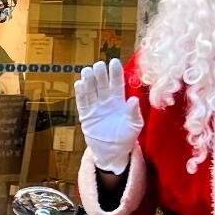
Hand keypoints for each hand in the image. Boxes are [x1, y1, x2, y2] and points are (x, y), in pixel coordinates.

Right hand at [74, 58, 142, 172]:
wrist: (113, 152)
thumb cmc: (126, 137)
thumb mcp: (135, 126)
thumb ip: (134, 113)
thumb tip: (133, 100)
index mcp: (119, 101)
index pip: (117, 84)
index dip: (115, 73)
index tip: (114, 61)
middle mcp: (106, 101)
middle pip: (102, 84)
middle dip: (100, 74)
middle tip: (98, 65)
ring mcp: (95, 108)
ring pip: (91, 91)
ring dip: (88, 81)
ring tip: (87, 71)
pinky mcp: (86, 116)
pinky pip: (82, 103)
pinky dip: (80, 94)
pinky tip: (79, 84)